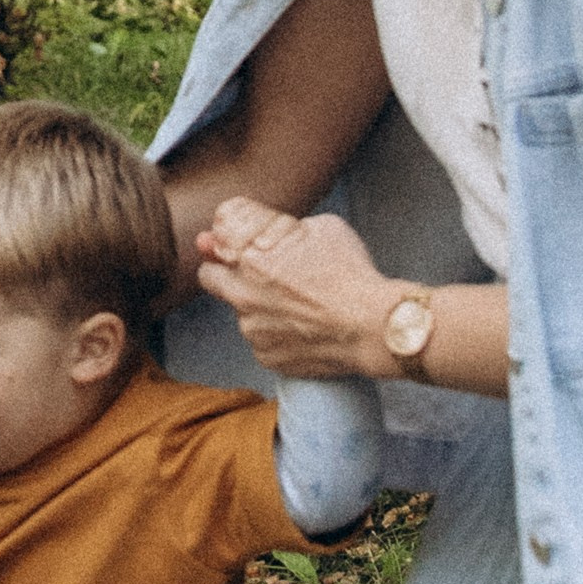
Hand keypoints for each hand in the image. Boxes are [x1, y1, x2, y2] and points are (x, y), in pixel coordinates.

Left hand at [197, 197, 403, 381]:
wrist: (373, 326)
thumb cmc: (351, 274)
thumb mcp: (321, 227)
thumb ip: (281, 228)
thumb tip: (263, 229)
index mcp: (251, 256)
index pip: (216, 235)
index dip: (229, 235)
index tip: (239, 239)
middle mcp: (242, 293)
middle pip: (209, 275)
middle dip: (224, 270)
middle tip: (252, 271)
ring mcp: (251, 328)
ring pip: (239, 311)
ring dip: (256, 305)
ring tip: (297, 304)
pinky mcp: (265, 356)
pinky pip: (261, 340)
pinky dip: (275, 333)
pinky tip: (302, 326)